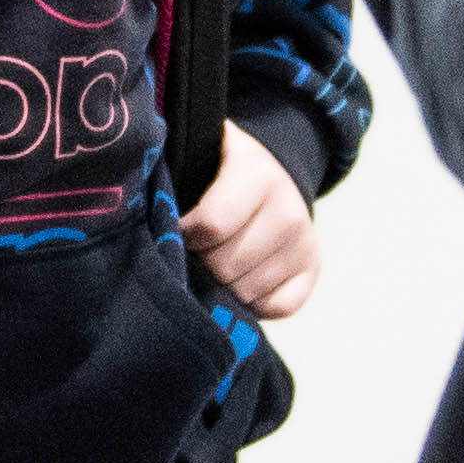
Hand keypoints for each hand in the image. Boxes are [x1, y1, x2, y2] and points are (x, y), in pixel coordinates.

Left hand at [180, 135, 321, 320]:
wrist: (271, 172)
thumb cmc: (217, 170)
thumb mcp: (198, 154)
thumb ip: (173, 177)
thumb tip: (150, 211)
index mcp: (257, 174)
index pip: (211, 225)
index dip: (182, 236)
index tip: (172, 230)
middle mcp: (289, 209)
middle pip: (224, 267)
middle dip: (199, 264)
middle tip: (192, 252)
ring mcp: (305, 242)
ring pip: (245, 292)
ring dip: (220, 286)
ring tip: (212, 263)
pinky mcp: (313, 269)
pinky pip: (275, 308)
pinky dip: (252, 305)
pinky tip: (240, 279)